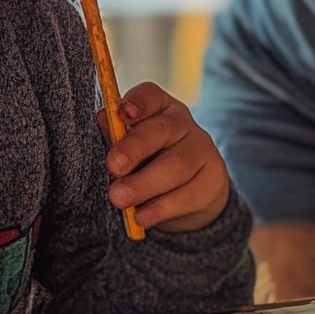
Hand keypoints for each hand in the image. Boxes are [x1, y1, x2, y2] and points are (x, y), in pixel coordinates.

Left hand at [100, 81, 229, 233]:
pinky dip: (161, 208)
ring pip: (176, 165)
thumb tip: (102, 118)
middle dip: (135, 148)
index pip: (151, 96)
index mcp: (160, 108)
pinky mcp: (213, 180)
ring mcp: (202, 150)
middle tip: (113, 166)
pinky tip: (141, 217)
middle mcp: (183, 123)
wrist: (191, 192)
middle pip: (162, 129)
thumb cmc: (150, 161)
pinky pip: (187, 195)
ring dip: (144, 184)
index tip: (122, 114)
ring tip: (119, 198)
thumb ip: (116, 135)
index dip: (138, 102)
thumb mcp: (131, 146)